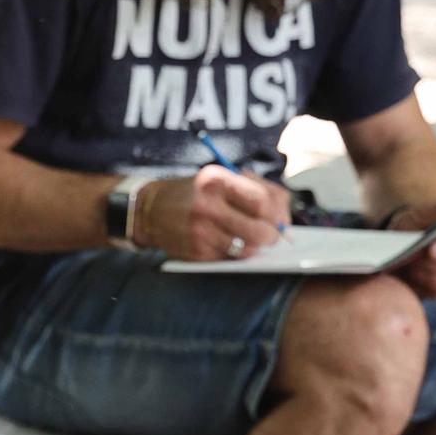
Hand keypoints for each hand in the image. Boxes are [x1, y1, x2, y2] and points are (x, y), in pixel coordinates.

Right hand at [136, 168, 290, 261]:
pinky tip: (229, 243)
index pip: (260, 200)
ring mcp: (201, 231)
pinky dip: (235, 252)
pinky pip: (230, 258)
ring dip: (255, 246)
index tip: (280, 218)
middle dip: (272, 235)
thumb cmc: (194, 193)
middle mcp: (208, 206)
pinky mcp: (197, 252)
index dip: (277, 213)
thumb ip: (253, 188)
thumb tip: (283, 212)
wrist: (151, 210)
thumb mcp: (219, 176)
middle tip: (272, 235)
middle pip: (257, 229)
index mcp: (216, 180)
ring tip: (250, 238)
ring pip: (246, 248)